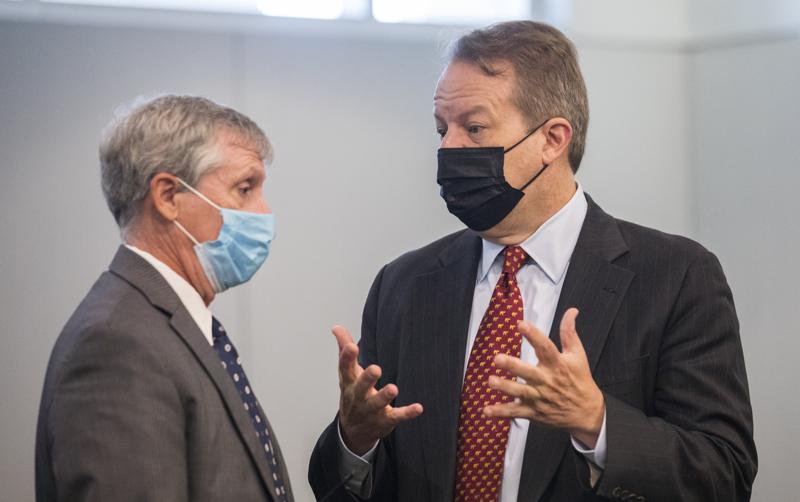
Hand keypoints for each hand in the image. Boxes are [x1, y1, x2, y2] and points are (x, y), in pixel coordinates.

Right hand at [332, 325, 422, 454]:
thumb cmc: (352, 394)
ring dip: (384, 396)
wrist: (353, 431)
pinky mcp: (385, 420)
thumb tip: (336, 327)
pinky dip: (407, 413)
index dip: (347, 358)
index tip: (352, 346)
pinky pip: (396, 416)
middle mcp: (358, 397)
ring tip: (393, 388)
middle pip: (361, 387)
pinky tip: (418, 408)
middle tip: (376, 369)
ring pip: (377, 404)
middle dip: (367, 379)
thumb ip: (344, 349)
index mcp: (349, 383)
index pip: (345, 369)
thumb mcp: (346, 373)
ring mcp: (371, 410)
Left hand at [483, 308, 604, 447]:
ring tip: (490, 381)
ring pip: (520, 392)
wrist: (587, 413)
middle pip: (528, 372)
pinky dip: (501, 412)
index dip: (534, 335)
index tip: (521, 324)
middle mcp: (547, 381)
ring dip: (504, 387)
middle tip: (497, 358)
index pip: (545, 348)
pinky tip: (486, 410)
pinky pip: (515, 412)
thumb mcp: (578, 355)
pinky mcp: (534, 412)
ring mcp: (539, 398)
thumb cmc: (580, 380)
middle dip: (512, 365)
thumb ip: (569, 332)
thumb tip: (571, 310)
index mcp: (557, 365)